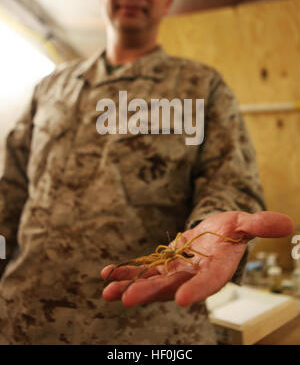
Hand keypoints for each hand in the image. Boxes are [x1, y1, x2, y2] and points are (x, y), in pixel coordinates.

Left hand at [101, 211, 293, 306]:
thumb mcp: (245, 222)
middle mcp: (194, 276)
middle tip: (128, 299)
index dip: (198, 289)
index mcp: (216, 269)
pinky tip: (105, 273)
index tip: (184, 300)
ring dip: (130, 285)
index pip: (209, 282)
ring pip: (151, 281)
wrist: (214, 235)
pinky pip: (142, 269)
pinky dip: (124, 271)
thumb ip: (261, 224)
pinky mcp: (162, 265)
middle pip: (172, 286)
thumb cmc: (232, 229)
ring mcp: (175, 273)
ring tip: (107, 292)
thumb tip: (289, 223)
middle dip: (151, 292)